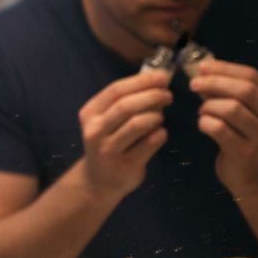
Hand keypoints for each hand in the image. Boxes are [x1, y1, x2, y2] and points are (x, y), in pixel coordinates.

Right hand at [76, 71, 173, 199]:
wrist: (98, 181)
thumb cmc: (107, 143)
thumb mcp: (107, 120)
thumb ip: (126, 101)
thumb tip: (158, 80)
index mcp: (90, 114)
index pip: (116, 90)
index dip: (142, 81)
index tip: (162, 77)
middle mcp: (95, 131)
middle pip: (126, 105)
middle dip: (152, 96)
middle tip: (168, 96)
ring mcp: (109, 150)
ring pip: (138, 124)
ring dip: (156, 116)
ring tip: (161, 117)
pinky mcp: (126, 165)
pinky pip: (150, 142)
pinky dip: (161, 134)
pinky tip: (160, 133)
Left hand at [189, 59, 257, 196]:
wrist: (254, 178)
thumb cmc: (247, 138)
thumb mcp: (248, 112)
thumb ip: (232, 92)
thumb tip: (205, 70)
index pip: (253, 76)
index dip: (225, 68)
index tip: (203, 66)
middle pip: (245, 90)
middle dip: (215, 82)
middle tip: (194, 84)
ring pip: (231, 109)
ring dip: (209, 105)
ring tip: (202, 110)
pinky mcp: (246, 153)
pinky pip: (219, 129)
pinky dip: (205, 122)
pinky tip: (203, 124)